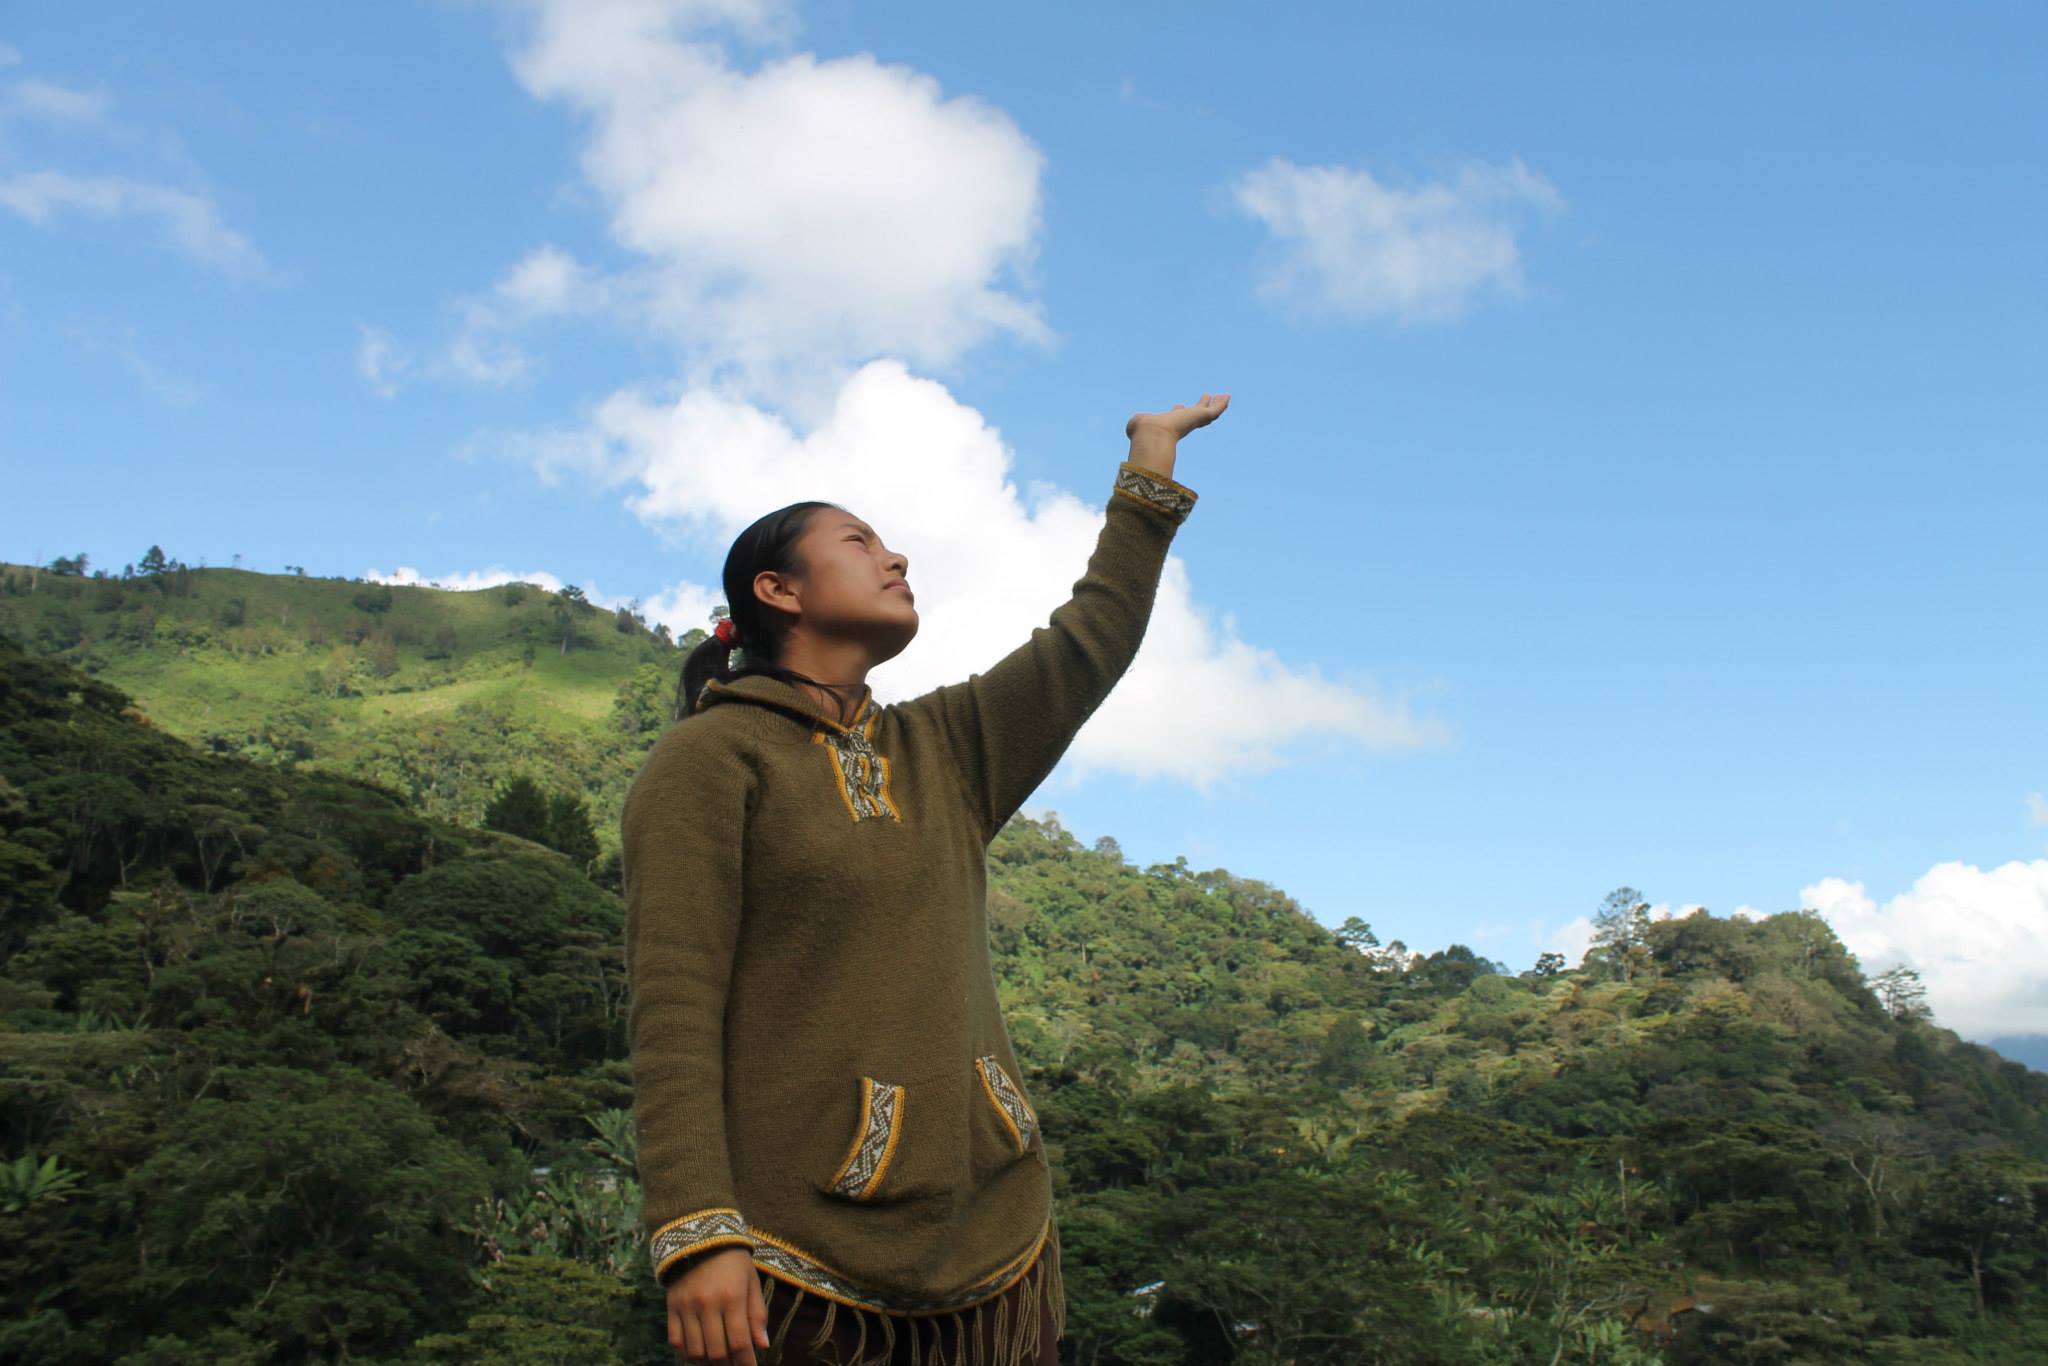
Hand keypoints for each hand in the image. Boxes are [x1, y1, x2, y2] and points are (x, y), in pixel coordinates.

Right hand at [667, 1246, 769, 1363]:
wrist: (700, 1236)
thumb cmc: (733, 1260)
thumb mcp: (751, 1281)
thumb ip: (757, 1314)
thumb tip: (762, 1345)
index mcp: (732, 1297)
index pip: (739, 1342)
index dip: (746, 1362)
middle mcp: (707, 1304)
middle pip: (717, 1351)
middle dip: (728, 1365)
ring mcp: (687, 1306)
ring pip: (696, 1351)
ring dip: (708, 1363)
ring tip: (718, 1362)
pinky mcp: (672, 1306)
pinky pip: (676, 1340)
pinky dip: (686, 1353)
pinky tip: (698, 1354)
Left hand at [1126, 392, 1230, 443]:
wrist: (1153, 435)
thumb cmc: (1142, 432)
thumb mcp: (1137, 424)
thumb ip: (1136, 425)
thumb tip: (1131, 429)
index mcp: (1169, 424)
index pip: (1176, 417)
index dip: (1177, 411)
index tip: (1179, 406)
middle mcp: (1182, 423)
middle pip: (1195, 414)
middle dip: (1200, 406)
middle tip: (1206, 397)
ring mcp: (1193, 420)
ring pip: (1209, 412)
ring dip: (1216, 404)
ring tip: (1224, 396)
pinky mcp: (1201, 417)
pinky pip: (1215, 410)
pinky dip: (1222, 404)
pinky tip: (1227, 396)